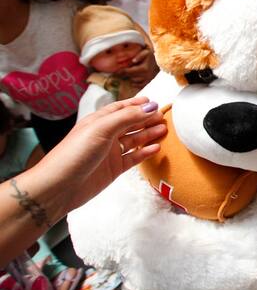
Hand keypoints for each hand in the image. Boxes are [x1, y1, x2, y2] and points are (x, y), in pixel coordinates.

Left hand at [42, 97, 165, 212]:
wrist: (59, 187)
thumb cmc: (75, 153)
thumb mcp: (101, 129)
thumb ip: (127, 117)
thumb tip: (150, 106)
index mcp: (99, 121)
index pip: (120, 108)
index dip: (136, 104)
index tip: (152, 102)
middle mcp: (105, 135)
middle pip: (130, 123)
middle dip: (146, 119)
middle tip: (164, 117)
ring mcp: (110, 152)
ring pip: (134, 139)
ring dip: (149, 134)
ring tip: (164, 130)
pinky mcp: (114, 169)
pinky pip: (134, 157)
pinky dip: (145, 152)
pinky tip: (156, 148)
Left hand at [119, 47, 158, 89]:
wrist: (162, 60)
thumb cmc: (152, 55)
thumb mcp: (146, 52)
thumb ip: (139, 56)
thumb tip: (133, 61)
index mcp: (143, 68)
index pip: (127, 72)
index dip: (120, 72)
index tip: (114, 72)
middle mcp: (145, 76)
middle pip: (130, 77)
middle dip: (124, 75)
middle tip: (120, 72)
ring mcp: (147, 79)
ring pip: (134, 81)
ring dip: (130, 78)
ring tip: (129, 73)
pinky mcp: (149, 82)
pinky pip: (139, 85)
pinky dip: (135, 82)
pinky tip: (135, 78)